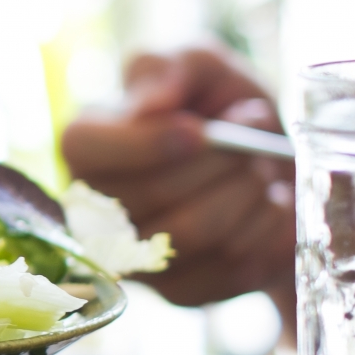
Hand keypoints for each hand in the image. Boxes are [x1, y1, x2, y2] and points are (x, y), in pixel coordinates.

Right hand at [60, 47, 294, 313]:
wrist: (267, 160)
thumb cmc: (220, 105)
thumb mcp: (198, 63)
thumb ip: (169, 66)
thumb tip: (153, 102)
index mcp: (86, 143)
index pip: (86, 150)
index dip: (145, 144)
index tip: (199, 129)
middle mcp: (95, 207)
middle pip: (150, 195)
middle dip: (219, 161)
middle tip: (254, 132)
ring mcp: (136, 257)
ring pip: (190, 235)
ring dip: (245, 194)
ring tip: (261, 169)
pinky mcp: (181, 291)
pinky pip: (226, 269)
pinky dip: (264, 231)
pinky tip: (268, 206)